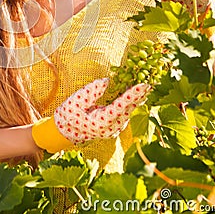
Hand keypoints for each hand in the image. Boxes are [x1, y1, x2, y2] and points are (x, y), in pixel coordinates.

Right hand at [32, 78, 149, 152]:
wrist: (64, 132)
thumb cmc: (67, 116)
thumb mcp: (75, 101)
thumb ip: (91, 91)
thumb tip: (107, 81)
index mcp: (100, 122)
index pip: (120, 106)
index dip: (132, 95)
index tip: (142, 85)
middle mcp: (111, 128)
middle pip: (129, 109)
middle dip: (140, 95)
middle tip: (151, 81)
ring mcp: (114, 128)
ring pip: (129, 111)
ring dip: (137, 98)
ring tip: (146, 84)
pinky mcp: (115, 126)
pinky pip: (126, 112)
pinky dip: (131, 102)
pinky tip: (136, 92)